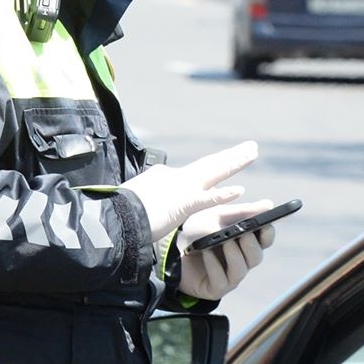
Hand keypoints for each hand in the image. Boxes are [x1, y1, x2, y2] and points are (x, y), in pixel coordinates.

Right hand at [122, 141, 256, 243]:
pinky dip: (222, 194)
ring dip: (234, 162)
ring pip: (213, 172)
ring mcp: (180, 189)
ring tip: (252, 152)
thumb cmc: (118, 211)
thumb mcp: (135, 200)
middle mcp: (175, 178)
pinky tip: (239, 189)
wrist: (110, 215)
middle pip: (209, 165)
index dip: (209, 175)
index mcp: (163, 177)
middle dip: (230, 157)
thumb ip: (148, 198)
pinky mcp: (181, 205)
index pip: (190, 175)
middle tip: (250, 148)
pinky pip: (206, 199)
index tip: (221, 169)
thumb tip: (147, 202)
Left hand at [178, 203, 276, 299]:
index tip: (265, 223)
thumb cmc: (198, 230)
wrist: (171, 248)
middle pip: (256, 257)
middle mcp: (242, 261)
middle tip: (244, 233)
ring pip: (240, 270)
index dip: (268, 233)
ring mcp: (229, 277)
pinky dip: (214, 265)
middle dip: (251, 245)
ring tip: (225, 242)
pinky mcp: (215, 288)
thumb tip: (269, 205)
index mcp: (246, 242)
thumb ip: (242, 211)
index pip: (265, 240)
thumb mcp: (218, 216)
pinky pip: (220, 280)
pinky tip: (207, 253)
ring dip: (234, 255)